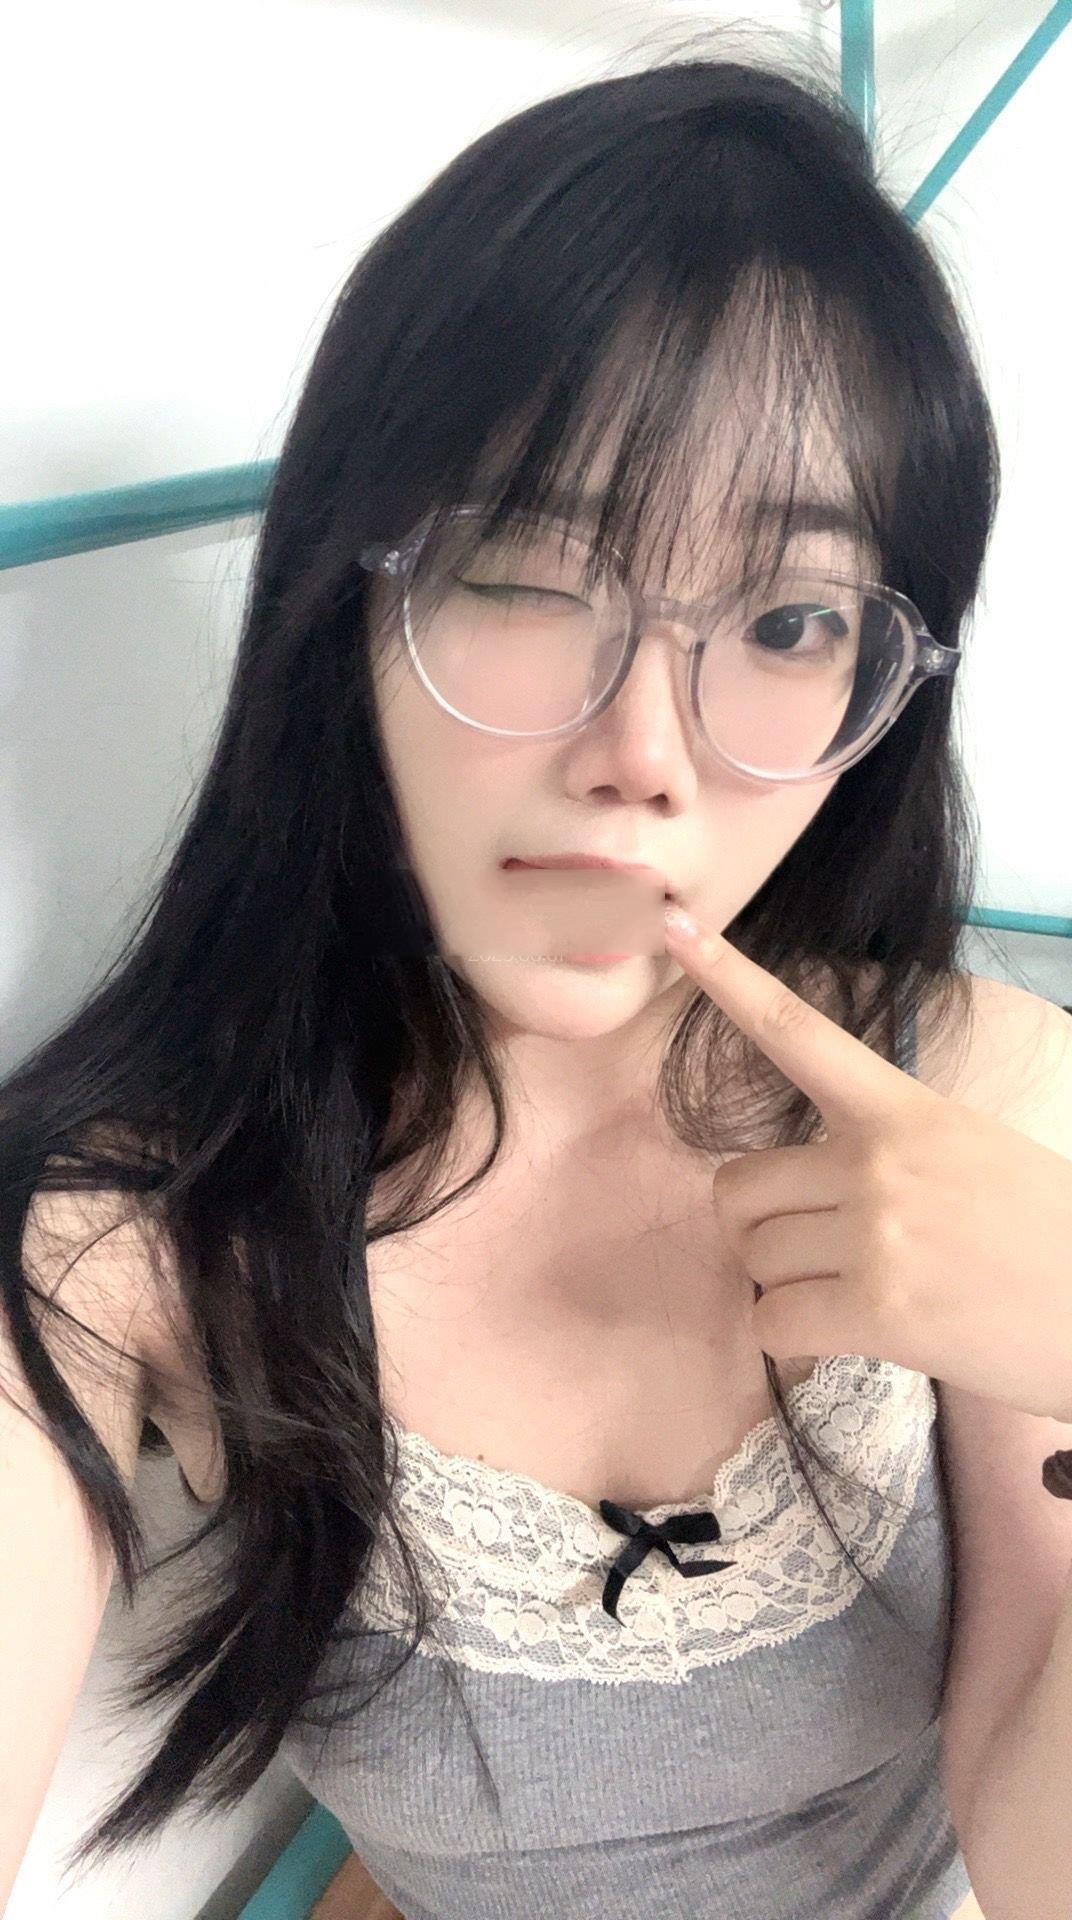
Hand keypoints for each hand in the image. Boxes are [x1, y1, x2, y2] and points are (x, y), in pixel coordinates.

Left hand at [663, 906, 1071, 1422]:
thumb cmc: (1045, 1238)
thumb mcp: (970, 1152)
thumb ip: (887, 1148)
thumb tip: (818, 1183)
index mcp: (903, 1109)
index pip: (798, 1031)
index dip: (729, 979)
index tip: (673, 928)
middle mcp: (877, 1161)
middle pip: (738, 1187)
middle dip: (760, 1227)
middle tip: (815, 1252)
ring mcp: (875, 1234)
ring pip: (752, 1257)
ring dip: (785, 1283)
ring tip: (856, 1291)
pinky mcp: (878, 1310)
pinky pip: (771, 1321)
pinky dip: (793, 1335)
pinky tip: (848, 1333)